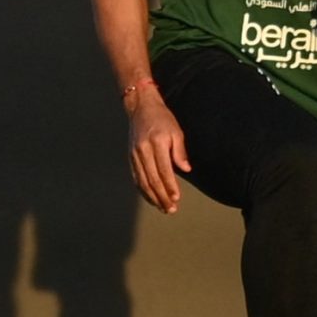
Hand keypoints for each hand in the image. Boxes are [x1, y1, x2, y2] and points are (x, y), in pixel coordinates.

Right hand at [128, 91, 188, 213]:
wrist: (141, 107)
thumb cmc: (162, 119)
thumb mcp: (176, 131)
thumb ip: (180, 151)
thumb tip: (186, 169)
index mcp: (156, 143)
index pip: (163, 170)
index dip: (170, 186)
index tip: (177, 198)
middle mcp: (142, 150)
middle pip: (152, 179)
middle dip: (162, 197)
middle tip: (170, 209)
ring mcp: (134, 154)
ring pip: (142, 181)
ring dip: (152, 197)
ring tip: (162, 207)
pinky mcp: (130, 157)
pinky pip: (136, 177)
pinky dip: (143, 190)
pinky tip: (151, 198)